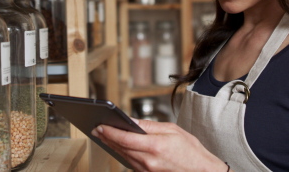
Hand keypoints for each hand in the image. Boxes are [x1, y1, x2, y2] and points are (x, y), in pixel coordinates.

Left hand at [91, 118, 225, 171]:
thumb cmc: (191, 151)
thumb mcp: (172, 130)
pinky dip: (123, 155)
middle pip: (121, 148)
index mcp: (155, 146)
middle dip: (107, 138)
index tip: (100, 125)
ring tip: (104, 136)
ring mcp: (148, 171)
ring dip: (113, 146)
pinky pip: (131, 165)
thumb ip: (149, 126)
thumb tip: (131, 121)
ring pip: (124, 157)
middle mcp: (149, 161)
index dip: (110, 132)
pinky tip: (118, 148)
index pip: (125, 138)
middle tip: (97, 129)